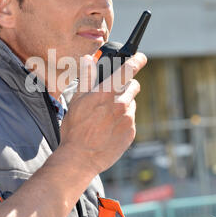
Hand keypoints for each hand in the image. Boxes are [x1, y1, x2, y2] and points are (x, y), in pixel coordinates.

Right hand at [60, 52, 146, 175]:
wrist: (80, 158)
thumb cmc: (74, 129)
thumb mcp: (76, 100)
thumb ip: (86, 77)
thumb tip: (89, 59)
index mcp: (107, 92)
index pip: (129, 70)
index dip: (137, 60)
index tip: (140, 58)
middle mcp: (121, 103)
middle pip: (134, 86)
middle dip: (126, 86)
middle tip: (111, 95)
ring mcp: (128, 119)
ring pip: (131, 104)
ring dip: (123, 105)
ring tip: (105, 117)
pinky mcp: (131, 133)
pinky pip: (130, 120)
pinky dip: (123, 121)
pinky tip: (108, 129)